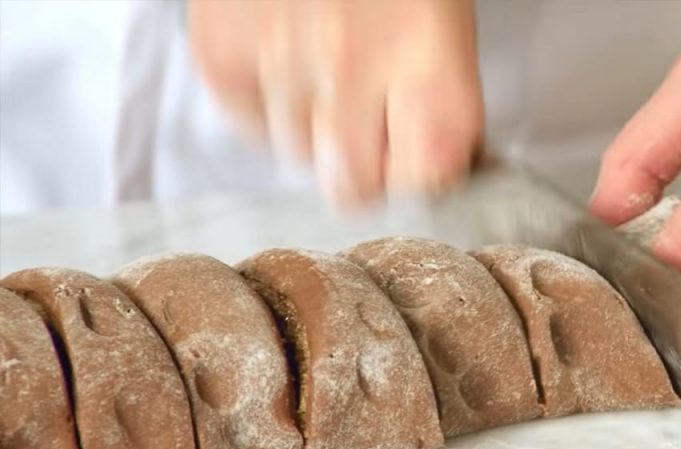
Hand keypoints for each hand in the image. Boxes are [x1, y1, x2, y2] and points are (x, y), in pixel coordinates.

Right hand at [189, 0, 482, 207]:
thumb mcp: (445, 15)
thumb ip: (445, 92)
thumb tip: (449, 166)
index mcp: (426, 51)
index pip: (425, 178)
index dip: (423, 181)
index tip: (422, 165)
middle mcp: (351, 63)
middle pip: (352, 188)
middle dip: (366, 172)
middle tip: (371, 132)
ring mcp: (278, 60)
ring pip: (298, 158)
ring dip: (315, 133)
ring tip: (325, 70)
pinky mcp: (221, 55)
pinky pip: (250, 126)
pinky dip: (268, 107)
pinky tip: (287, 60)